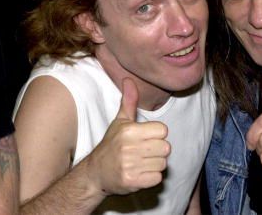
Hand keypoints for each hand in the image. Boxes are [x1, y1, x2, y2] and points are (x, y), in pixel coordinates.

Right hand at [88, 78, 169, 194]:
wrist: (95, 174)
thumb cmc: (111, 145)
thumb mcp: (120, 121)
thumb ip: (129, 101)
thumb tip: (129, 79)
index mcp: (130, 131)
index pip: (163, 130)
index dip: (157, 135)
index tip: (145, 138)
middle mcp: (129, 148)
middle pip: (166, 147)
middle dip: (158, 151)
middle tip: (143, 152)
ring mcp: (130, 165)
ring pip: (163, 163)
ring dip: (155, 165)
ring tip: (140, 162)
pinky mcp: (132, 182)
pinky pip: (157, 178)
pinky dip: (151, 177)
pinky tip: (140, 173)